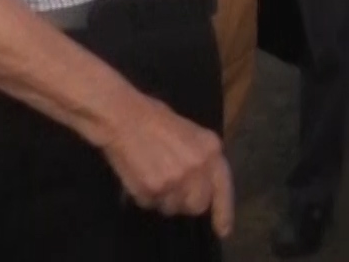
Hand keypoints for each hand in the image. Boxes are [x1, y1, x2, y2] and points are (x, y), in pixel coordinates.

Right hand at [100, 92, 233, 235]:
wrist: (125, 117)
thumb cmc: (156, 119)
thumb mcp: (191, 134)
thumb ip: (202, 159)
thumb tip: (204, 187)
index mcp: (211, 150)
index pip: (223, 187)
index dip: (223, 212)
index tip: (223, 230)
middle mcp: (198, 168)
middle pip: (197, 205)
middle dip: (186, 203)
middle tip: (173, 189)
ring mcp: (175, 180)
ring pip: (173, 208)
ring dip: (164, 200)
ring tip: (154, 175)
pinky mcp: (152, 189)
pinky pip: (151, 205)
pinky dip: (146, 196)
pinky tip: (141, 175)